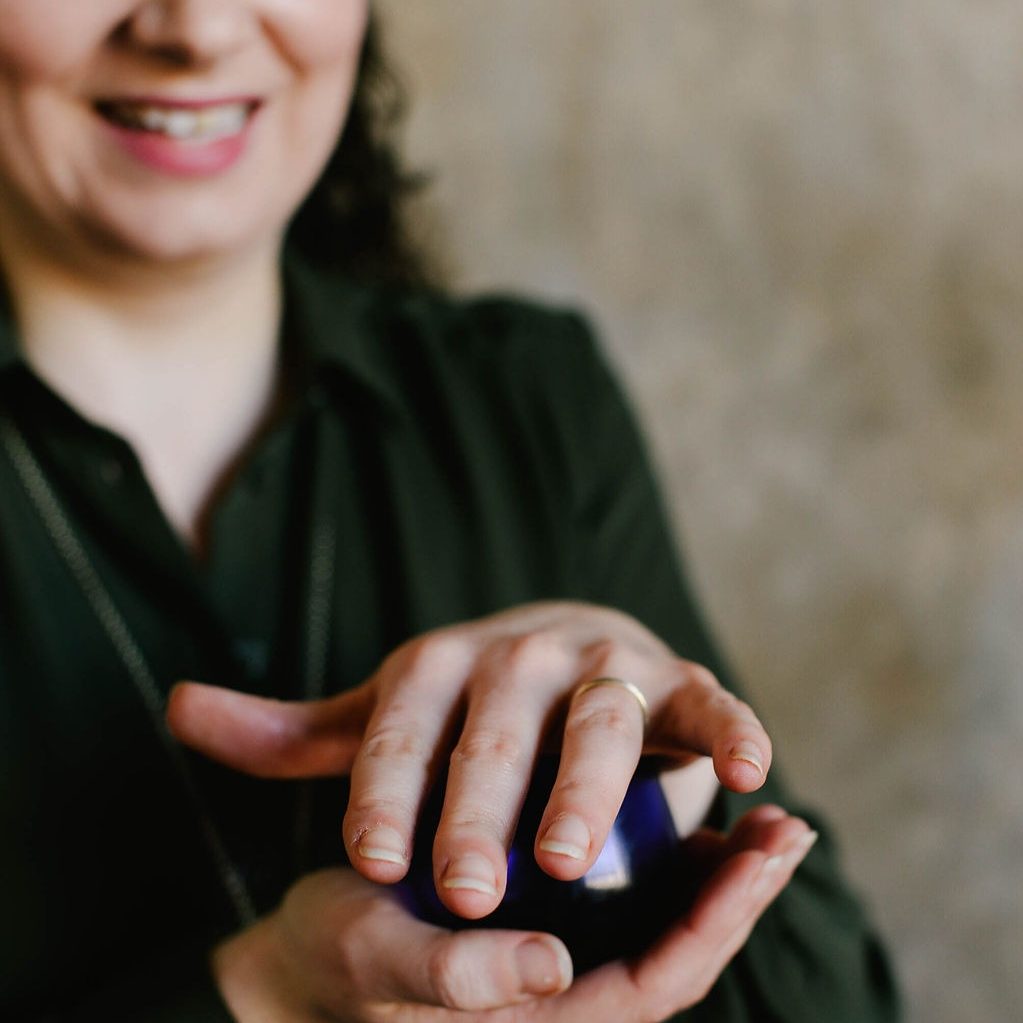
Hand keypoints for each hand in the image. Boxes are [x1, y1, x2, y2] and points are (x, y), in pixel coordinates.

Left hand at [168, 601, 771, 920]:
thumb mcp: (379, 713)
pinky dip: (730, 727)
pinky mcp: (673, 679)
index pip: (404, 725)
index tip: (372, 862)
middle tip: (464, 889)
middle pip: (497, 727)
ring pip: (598, 717)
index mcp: (442, 661)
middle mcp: (522, 653)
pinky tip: (752, 773)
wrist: (559, 644)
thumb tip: (178, 710)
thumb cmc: (464, 703)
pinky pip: (706, 701)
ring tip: (568, 860)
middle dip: (480, 804)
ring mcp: (602, 661)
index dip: (386, 788)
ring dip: (588, 785)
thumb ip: (296, 730)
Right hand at [213, 807, 814, 1022]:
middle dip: (733, 893)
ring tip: (770, 818)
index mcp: (540, 1017)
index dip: (715, 920)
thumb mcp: (376, 962)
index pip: (658, 980)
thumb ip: (453, 977)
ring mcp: (561, 944)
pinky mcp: (545, 905)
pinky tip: (700, 811)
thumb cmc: (338, 960)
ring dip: (719, 869)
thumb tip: (550, 966)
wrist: (309, 949)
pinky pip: (628, 884)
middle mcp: (565, 988)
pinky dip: (673, 850)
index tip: (763, 853)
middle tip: (788, 832)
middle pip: (676, 948)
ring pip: (661, 914)